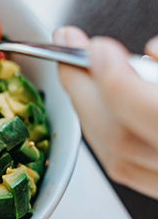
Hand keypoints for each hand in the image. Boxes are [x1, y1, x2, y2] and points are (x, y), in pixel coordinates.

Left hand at [53, 26, 157, 199]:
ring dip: (88, 110)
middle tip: (68, 48)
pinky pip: (125, 171)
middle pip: (118, 137)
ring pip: (116, 159)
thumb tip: (149, 52)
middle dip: (84, 87)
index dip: (114, 77)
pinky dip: (103, 135)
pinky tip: (98, 108)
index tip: (96, 48)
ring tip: (81, 72)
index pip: (148, 111)